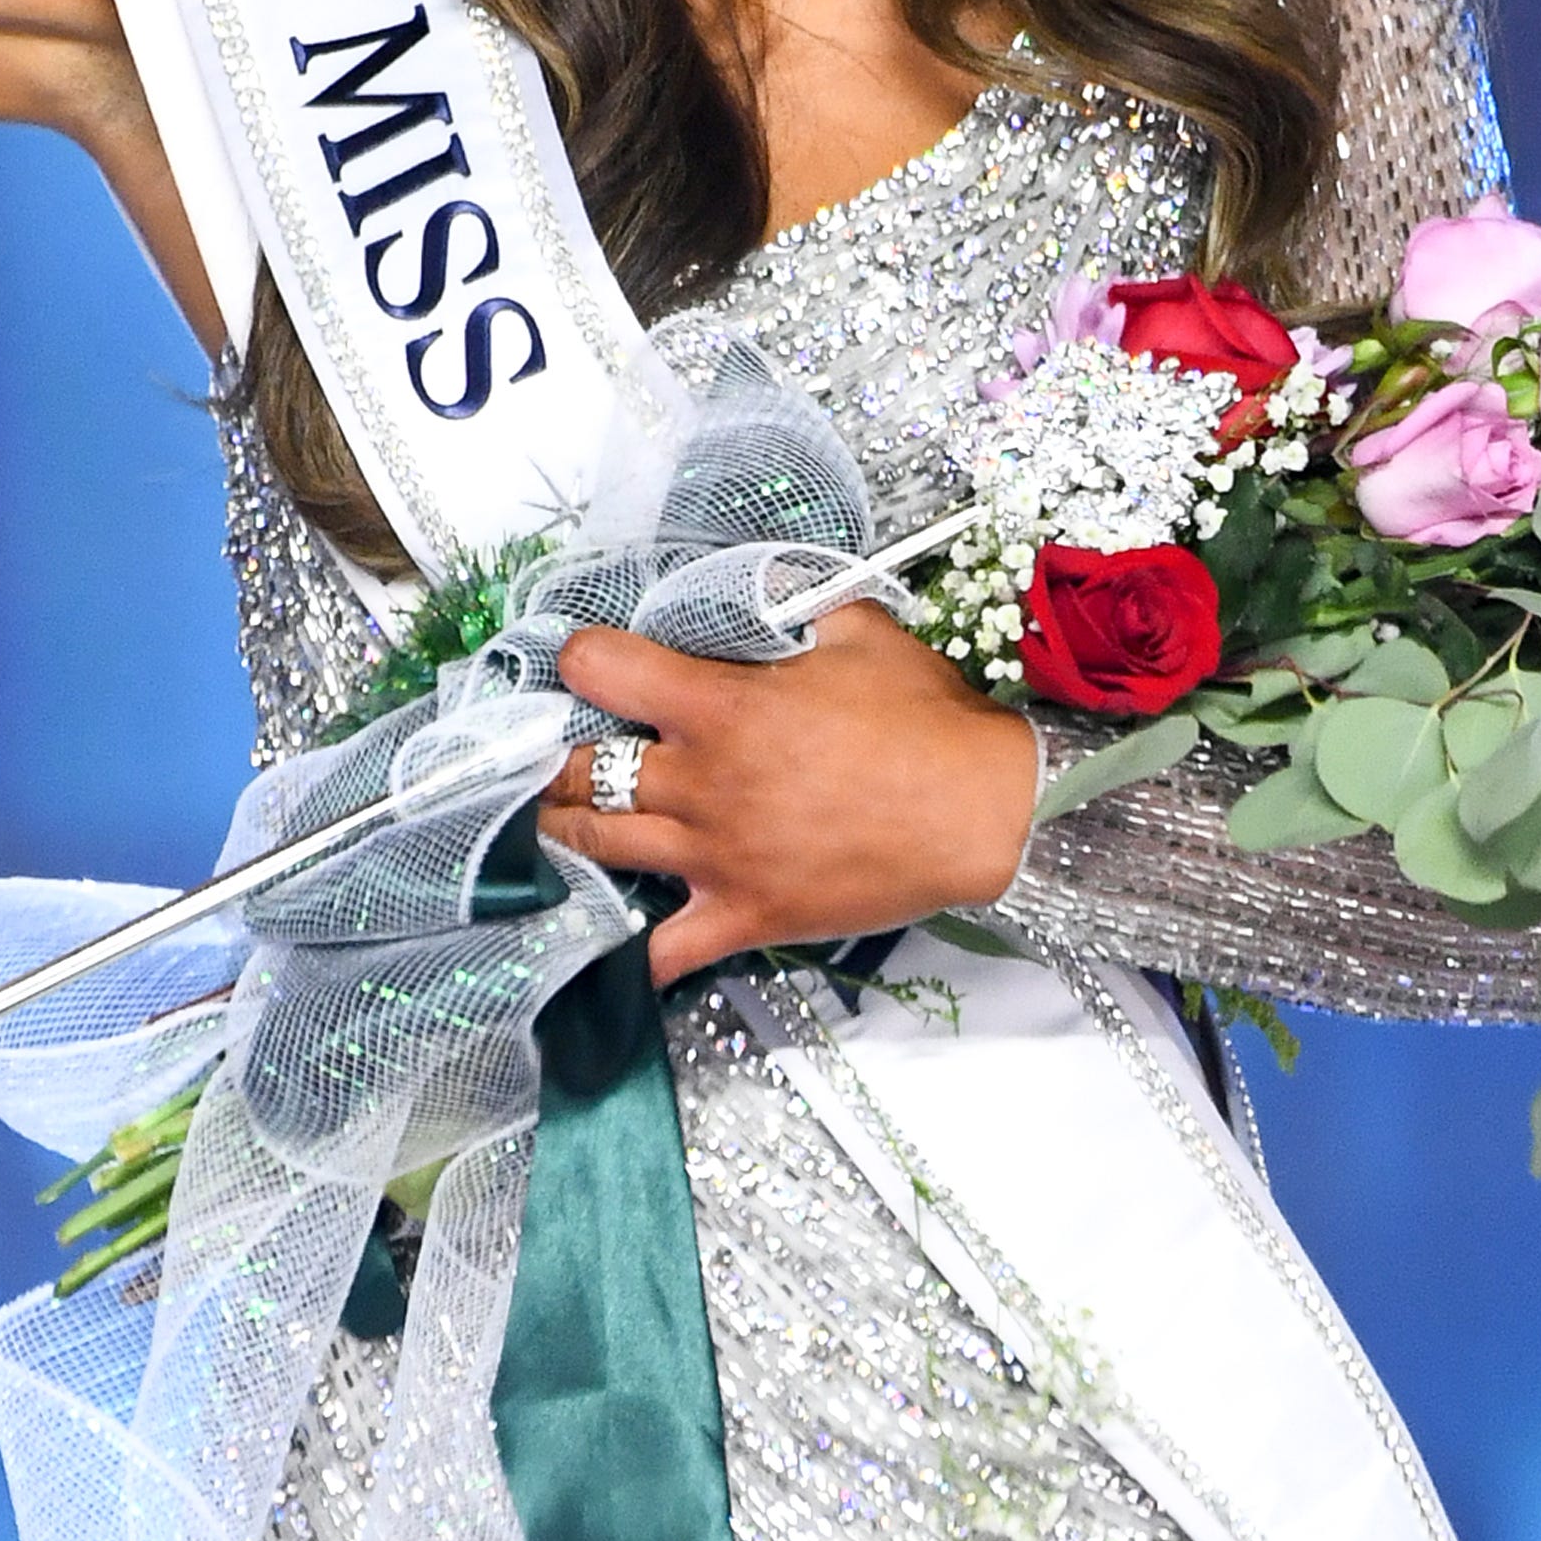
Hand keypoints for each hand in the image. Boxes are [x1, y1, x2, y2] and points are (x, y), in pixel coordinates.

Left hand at [543, 600, 1041, 985]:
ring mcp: (716, 856)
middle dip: (555, 758)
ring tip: (556, 817)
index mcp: (720, 707)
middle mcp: (700, 782)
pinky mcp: (744, 914)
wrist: (987, 812)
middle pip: (580, 770)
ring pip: (598, 846)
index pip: (602, 668)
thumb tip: (768, 590)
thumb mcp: (861, 632)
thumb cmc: (927, 719)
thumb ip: (798, 608)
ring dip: (565, 829)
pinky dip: (629, 948)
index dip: (582, 657)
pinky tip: (610, 933)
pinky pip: (663, 950)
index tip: (583, 660)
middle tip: (553, 750)